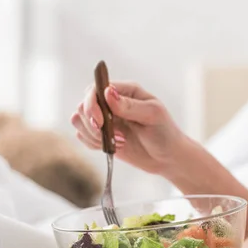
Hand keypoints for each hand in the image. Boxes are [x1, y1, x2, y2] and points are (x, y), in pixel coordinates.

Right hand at [71, 82, 185, 174]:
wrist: (168, 158)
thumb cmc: (165, 133)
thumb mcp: (153, 116)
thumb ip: (130, 105)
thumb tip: (107, 92)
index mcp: (125, 91)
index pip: (96, 89)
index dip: (92, 104)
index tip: (101, 121)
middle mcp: (111, 102)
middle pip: (83, 104)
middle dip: (92, 123)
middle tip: (112, 135)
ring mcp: (105, 119)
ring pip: (79, 120)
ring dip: (93, 134)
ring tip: (118, 142)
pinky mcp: (102, 135)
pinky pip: (83, 136)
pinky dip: (92, 143)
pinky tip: (113, 147)